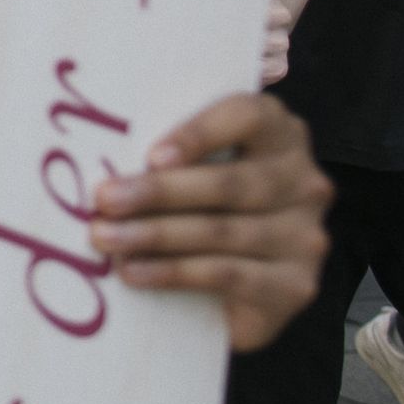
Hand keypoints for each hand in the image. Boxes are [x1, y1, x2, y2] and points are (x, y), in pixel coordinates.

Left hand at [92, 91, 332, 351]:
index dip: (200, 133)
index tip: (151, 155)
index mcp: (280, 134)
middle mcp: (304, 182)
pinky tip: (134, 272)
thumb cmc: (201, 200)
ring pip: (223, 232)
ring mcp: (305, 237)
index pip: (249, 116)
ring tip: (104, 238)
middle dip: (158, 192)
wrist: (241, 282)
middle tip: (103, 200)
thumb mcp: (193, 165)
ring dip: (154, 235)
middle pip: (229, 183)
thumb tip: (98, 151)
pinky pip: (228, 275)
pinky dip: (174, 272)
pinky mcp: (296, 286)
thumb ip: (168, 151)